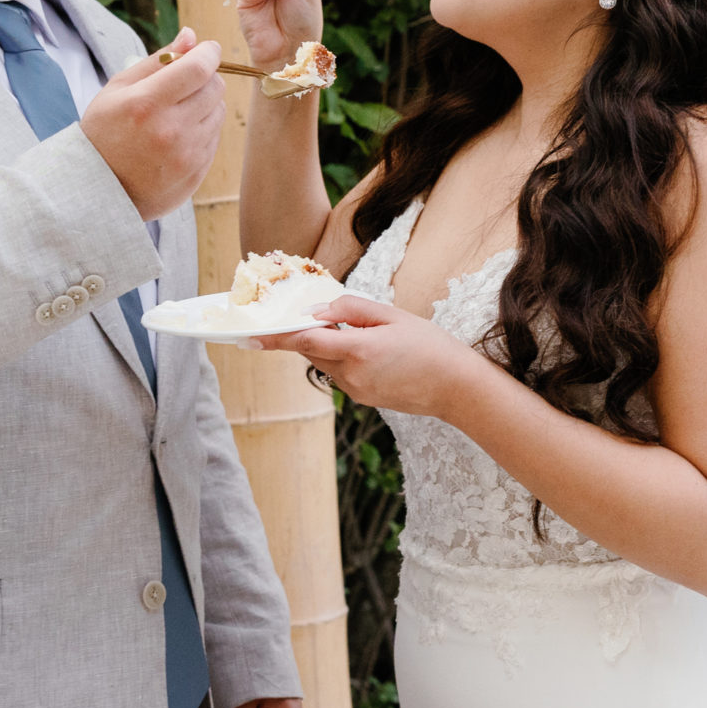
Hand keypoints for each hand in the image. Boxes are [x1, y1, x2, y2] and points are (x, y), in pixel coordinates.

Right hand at [83, 28, 225, 220]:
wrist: (97, 189)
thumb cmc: (103, 132)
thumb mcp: (118, 88)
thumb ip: (157, 60)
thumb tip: (191, 36)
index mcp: (146, 104)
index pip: (199, 68)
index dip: (209, 52)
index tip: (208, 49)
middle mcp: (170, 131)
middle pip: (215, 88)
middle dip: (206, 77)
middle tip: (186, 81)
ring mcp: (186, 155)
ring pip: (218, 112)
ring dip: (205, 104)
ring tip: (177, 111)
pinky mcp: (196, 173)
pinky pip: (215, 138)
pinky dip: (203, 129)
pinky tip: (178, 134)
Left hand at [248, 294, 492, 420]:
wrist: (457, 388)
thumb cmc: (430, 346)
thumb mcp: (393, 316)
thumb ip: (351, 309)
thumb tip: (318, 309)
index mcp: (357, 350)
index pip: (305, 340)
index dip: (276, 337)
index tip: (249, 336)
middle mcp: (351, 375)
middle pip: (312, 351)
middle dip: (306, 334)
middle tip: (310, 316)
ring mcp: (356, 390)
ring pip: (326, 363)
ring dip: (328, 345)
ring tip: (361, 331)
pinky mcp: (363, 399)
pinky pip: (341, 373)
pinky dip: (343, 358)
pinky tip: (371, 349)